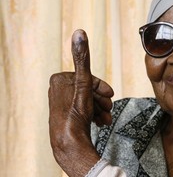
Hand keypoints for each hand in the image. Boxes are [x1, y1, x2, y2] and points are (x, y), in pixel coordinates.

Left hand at [48, 29, 113, 176]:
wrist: (70, 144)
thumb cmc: (75, 114)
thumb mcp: (83, 83)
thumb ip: (82, 58)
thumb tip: (79, 32)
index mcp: (58, 80)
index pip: (87, 77)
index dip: (101, 87)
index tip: (110, 95)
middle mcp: (57, 91)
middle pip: (88, 90)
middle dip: (101, 99)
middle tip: (109, 108)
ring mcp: (61, 105)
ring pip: (87, 101)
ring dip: (100, 108)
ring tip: (106, 117)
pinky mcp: (65, 116)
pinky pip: (83, 111)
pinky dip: (93, 114)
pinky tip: (99, 121)